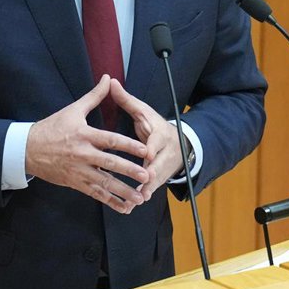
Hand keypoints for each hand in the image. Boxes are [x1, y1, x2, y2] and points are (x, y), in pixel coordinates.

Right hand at [26, 76, 149, 213]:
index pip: (110, 140)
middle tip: (146, 175)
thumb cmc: (51, 128)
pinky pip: (95, 194)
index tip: (144, 150)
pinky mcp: (75, 183)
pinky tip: (124, 207)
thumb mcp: (73, 110)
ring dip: (123, 191)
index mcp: (84, 135)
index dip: (128, 145)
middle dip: (129, 170)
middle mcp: (83, 154)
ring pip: (104, 183)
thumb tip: (108, 79)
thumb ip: (94, 96)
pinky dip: (110, 201)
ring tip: (139, 196)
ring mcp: (79, 171)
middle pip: (109, 164)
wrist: (27, 149)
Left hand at [108, 78, 184, 201]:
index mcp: (160, 135)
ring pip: (154, 180)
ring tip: (138, 199)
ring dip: (146, 190)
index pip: (157, 142)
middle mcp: (164, 153)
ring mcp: (162, 168)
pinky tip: (131, 205)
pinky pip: (149, 189)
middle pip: (158, 165)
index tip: (148, 154)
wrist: (178, 145)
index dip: (152, 148)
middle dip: (151, 174)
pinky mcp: (158, 179)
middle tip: (145, 181)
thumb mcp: (143, 112)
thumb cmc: (155, 126)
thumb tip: (110, 82)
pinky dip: (141, 196)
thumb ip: (126, 100)